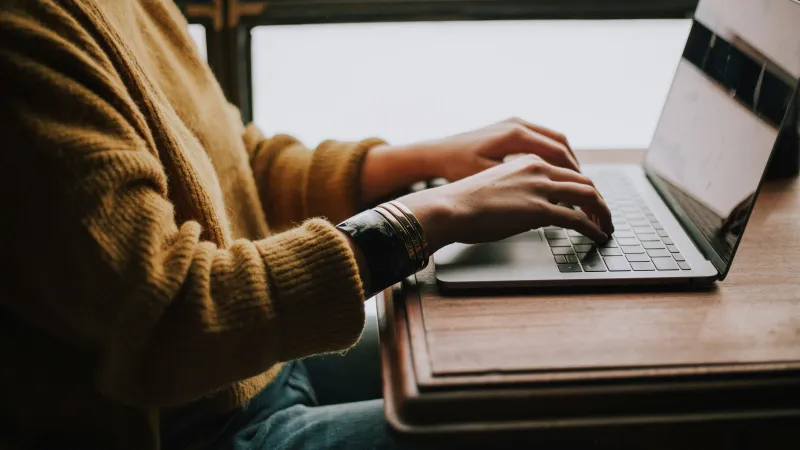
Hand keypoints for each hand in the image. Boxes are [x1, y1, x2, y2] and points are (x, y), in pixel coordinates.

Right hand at [398, 155, 612, 252]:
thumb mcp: (495, 186)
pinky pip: (578, 218)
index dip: (583, 188)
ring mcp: (540, 188)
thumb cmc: (463, 201)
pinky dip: (593, 227)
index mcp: (527, 161)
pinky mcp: (539, 209)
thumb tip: (529, 209)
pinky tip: (597, 236)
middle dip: (599, 200)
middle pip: (583, 181)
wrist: (449, 207)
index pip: (567, 171)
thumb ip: (518, 190)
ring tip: (606, 227)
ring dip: (602, 213)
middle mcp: (538, 169)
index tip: (588, 202)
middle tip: (604, 215)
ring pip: (587, 196)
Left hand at [414, 117, 579, 181]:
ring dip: (565, 160)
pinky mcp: (509, 127)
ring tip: (573, 181)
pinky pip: (541, 138)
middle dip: (575, 167)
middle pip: (560, 143)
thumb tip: (550, 197)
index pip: (558, 152)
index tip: (583, 191)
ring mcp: (514, 123)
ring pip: (553, 139)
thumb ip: (520, 184)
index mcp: (515, 135)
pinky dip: (552, 154)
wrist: (436, 153)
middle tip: (585, 188)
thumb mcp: (489, 179)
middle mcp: (518, 124)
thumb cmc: (457, 168)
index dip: (574, 174)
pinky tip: (553, 172)